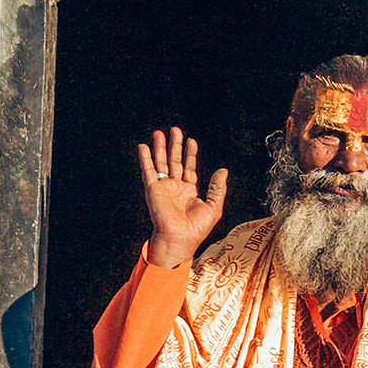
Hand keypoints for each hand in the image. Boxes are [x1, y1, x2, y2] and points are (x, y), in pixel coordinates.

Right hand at [139, 128, 227, 267]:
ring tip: (159, 132)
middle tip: (175, 130)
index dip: (190, 154)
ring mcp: (163, 187)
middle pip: (174, 161)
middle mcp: (175, 187)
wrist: (180, 237)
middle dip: (175, 145)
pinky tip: (144, 147)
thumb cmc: (197, 227)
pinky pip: (148, 171)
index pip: (189, 168)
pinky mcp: (153, 189)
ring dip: (160, 148)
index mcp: (189, 190)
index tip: (191, 141)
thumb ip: (217, 188)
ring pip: (161, 162)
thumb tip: (223, 170)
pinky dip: (145, 159)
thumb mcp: (213, 206)